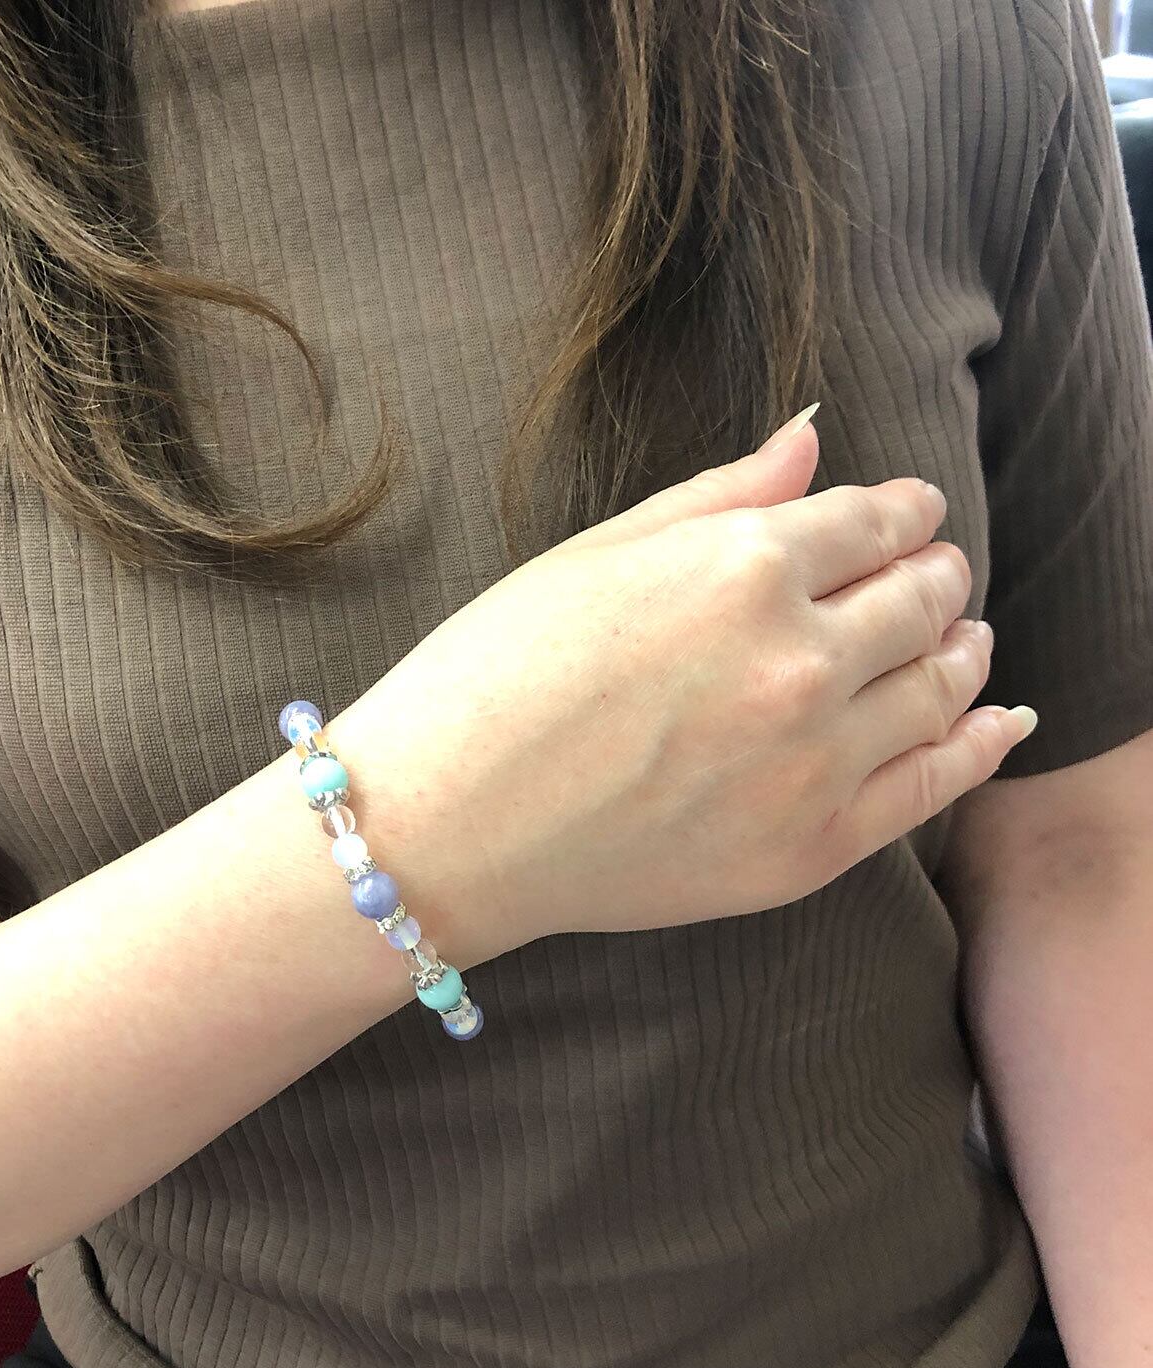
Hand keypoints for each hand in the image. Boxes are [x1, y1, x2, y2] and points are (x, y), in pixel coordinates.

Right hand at [333, 413, 1033, 952]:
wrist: (444, 827)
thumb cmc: (489, 678)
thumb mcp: (591, 557)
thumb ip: (717, 497)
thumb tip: (811, 441)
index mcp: (741, 567)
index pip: (875, 519)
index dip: (903, 510)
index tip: (906, 514)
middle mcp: (799, 658)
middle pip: (924, 597)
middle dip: (934, 574)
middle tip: (928, 575)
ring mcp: (813, 762)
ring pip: (944, 687)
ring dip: (962, 649)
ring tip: (958, 641)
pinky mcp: (811, 849)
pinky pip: (935, 785)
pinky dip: (982, 743)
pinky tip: (999, 721)